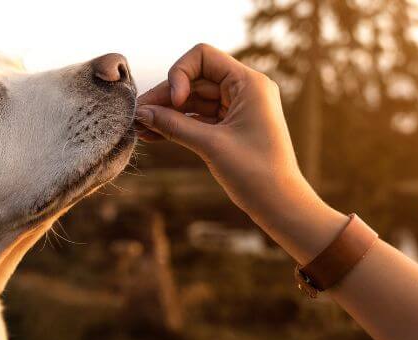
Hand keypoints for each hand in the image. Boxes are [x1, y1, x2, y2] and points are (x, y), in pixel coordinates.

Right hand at [135, 44, 345, 262]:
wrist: (280, 205)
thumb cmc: (255, 173)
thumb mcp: (210, 145)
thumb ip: (173, 125)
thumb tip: (141, 113)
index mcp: (249, 83)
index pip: (203, 57)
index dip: (180, 73)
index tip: (174, 102)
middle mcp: (245, 89)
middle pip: (195, 79)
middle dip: (166, 97)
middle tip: (137, 116)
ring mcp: (238, 108)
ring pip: (194, 100)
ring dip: (168, 112)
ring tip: (140, 128)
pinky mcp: (231, 127)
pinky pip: (199, 118)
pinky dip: (178, 124)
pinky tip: (153, 134)